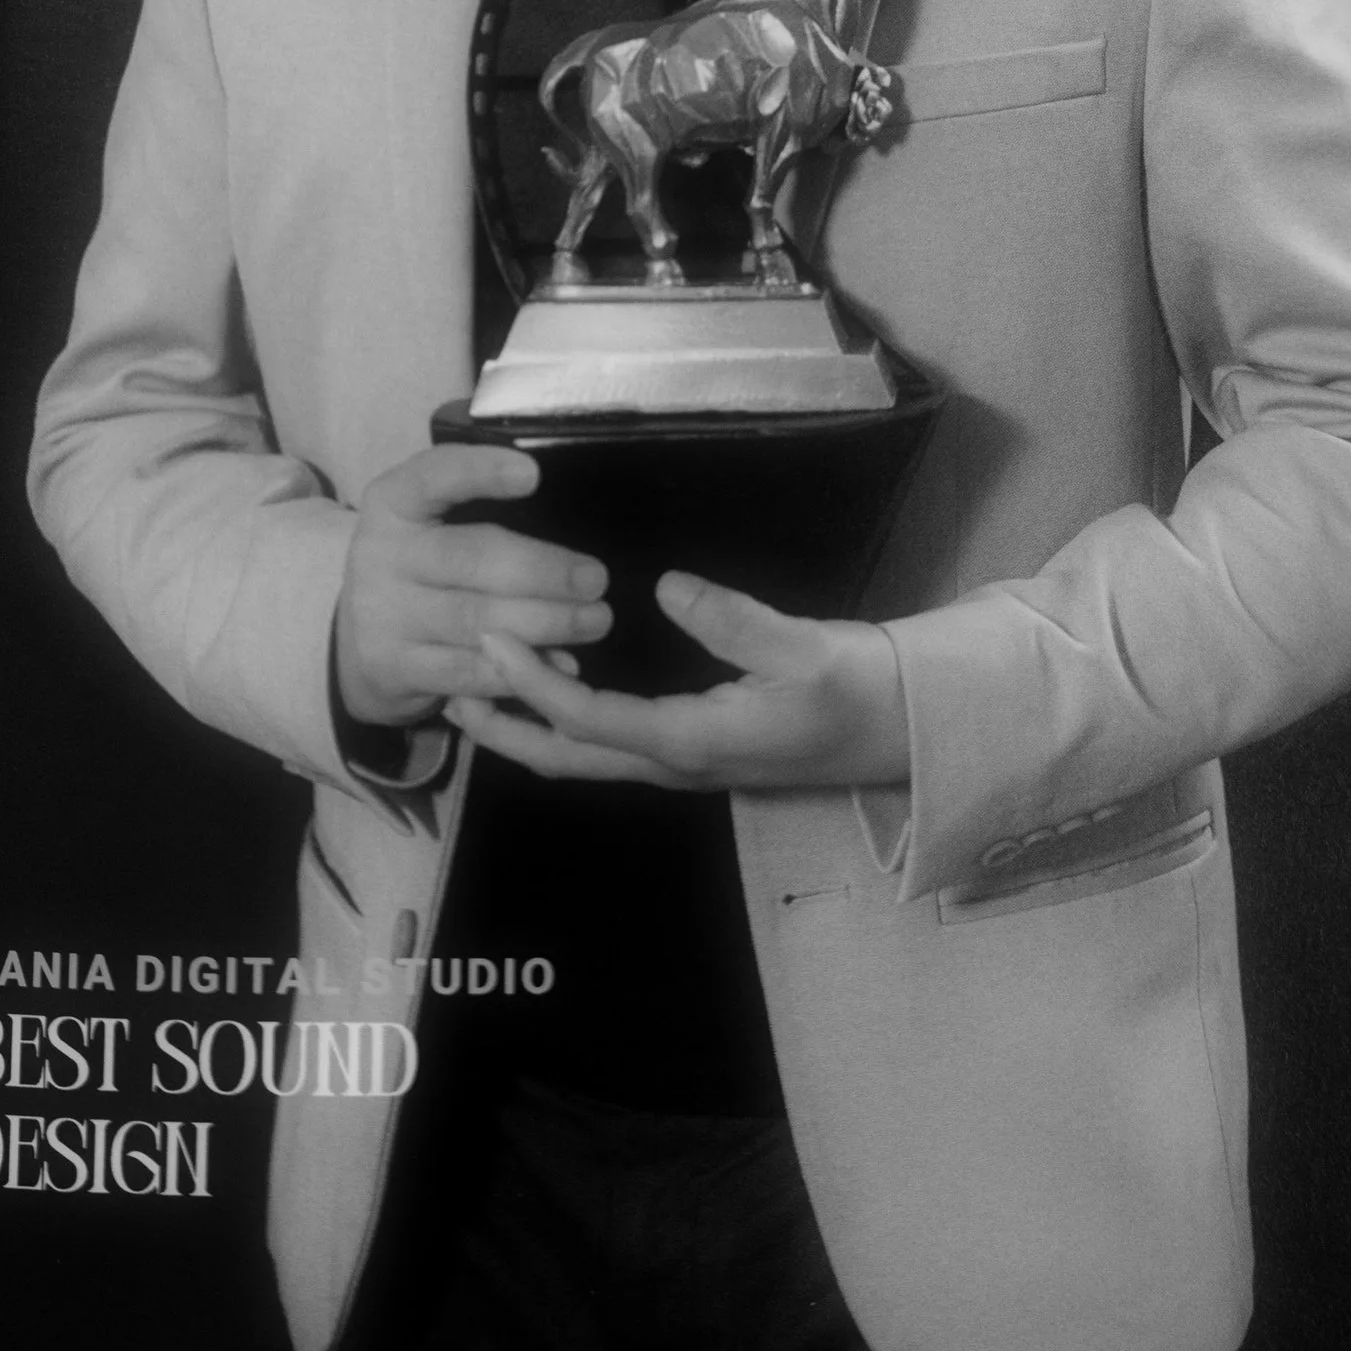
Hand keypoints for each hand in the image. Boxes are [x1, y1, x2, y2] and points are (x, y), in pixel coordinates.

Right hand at [332, 447, 613, 730]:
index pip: (431, 477)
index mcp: (393, 505)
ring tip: (594, 621)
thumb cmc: (424, 569)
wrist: (359, 641)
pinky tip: (561, 664)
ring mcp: (383, 616)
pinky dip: (520, 669)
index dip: (479, 472)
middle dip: (543, 570)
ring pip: (475, 621)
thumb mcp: (432, 528)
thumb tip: (568, 542)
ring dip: (545, 624)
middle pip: (471, 559)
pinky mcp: (394, 669)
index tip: (532, 474)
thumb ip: (482, 520)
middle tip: (596, 580)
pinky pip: (467, 671)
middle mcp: (381, 556)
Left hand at [449, 573, 912, 795]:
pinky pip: (608, 745)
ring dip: (526, 728)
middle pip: (567, 758)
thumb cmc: (860, 688)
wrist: (903, 728)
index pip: (590, 719)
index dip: (533, 681)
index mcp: (696, 742)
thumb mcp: (806, 648)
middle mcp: (676, 764)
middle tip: (446, 687)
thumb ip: (735, 620)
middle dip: (504, 728)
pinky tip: (550, 680)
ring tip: (477, 685)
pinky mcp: (691, 750)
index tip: (490, 636)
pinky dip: (564, 721)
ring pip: (584, 758)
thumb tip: (668, 586)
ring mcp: (682, 763)